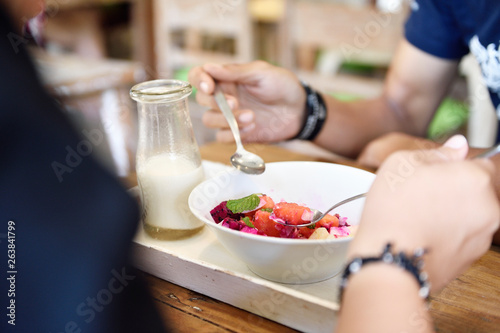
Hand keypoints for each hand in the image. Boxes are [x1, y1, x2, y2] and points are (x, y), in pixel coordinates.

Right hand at [188, 61, 305, 142]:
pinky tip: (252, 127)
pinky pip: (222, 137)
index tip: (209, 87)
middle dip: (216, 104)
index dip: (198, 80)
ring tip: (251, 117)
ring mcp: (229, 116)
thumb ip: (235, 72)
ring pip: (209, 120)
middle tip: (236, 104)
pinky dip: (233, 134)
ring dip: (226, 120)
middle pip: (202, 100)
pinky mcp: (237, 133)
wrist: (300, 110)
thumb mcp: (261, 73)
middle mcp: (224, 96)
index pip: (198, 76)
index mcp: (227, 78)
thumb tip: (209, 67)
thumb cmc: (283, 86)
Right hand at [350, 135, 499, 290]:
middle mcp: (489, 207)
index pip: (482, 161)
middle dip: (454, 189)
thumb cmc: (393, 210)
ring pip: (469, 214)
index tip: (437, 172)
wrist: (390, 261)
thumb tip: (458, 146)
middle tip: (421, 194)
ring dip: (451, 212)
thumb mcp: (403, 163)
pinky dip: (447, 234)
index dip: (457, 164)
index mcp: (476, 178)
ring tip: (417, 217)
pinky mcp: (471, 259)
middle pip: (476, 190)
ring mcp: (482, 236)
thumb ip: (437, 152)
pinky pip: (461, 237)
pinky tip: (421, 234)